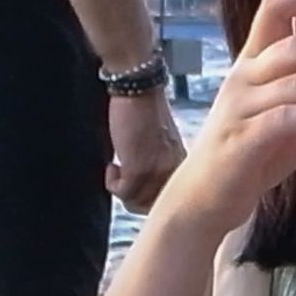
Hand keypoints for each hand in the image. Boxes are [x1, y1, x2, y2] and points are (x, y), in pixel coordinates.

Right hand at [104, 90, 184, 214]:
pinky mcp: (138, 168)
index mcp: (183, 165)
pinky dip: (113, 184)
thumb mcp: (161, 142)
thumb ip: (160, 163)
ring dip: (121, 189)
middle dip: (133, 199)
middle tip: (122, 182)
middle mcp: (174, 171)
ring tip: (117, 169)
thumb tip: (144, 185)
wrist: (139, 89)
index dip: (148, 198)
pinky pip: (123, 193)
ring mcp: (157, 172)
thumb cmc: (145, 111)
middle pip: (153, 206)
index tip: (135, 186)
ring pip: (136, 202)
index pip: (171, 199)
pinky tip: (112, 166)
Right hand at [156, 0, 295, 234]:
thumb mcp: (288, 114)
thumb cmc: (251, 151)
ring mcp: (241, 107)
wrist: (206, 197)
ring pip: (295, 83)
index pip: (274, 8)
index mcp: (254, 61)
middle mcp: (244, 76)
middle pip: (294, 45)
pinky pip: (285, 119)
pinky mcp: (243, 140)